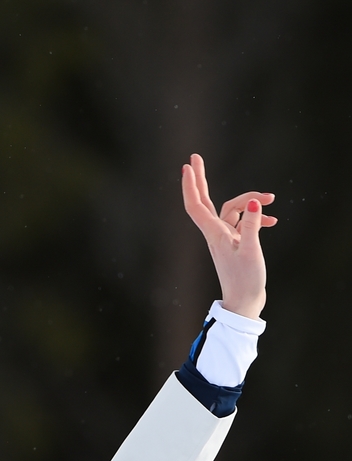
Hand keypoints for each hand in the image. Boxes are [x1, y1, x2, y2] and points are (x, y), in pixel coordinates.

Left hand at [182, 153, 276, 318]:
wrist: (245, 302)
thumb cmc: (245, 281)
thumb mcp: (252, 251)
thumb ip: (252, 226)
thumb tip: (255, 201)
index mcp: (214, 234)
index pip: (197, 206)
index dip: (191, 186)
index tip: (188, 167)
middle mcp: (216, 233)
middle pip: (206, 201)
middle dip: (201, 179)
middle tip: (195, 158)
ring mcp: (225, 238)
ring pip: (233, 209)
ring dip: (251, 201)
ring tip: (271, 198)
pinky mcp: (236, 243)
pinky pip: (244, 222)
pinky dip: (256, 218)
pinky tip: (272, 220)